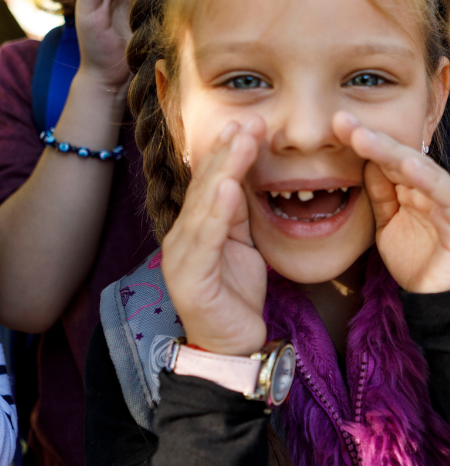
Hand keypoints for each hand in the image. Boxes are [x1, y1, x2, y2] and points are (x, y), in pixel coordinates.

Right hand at [161, 118, 267, 355]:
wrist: (233, 345)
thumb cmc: (236, 293)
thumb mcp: (243, 243)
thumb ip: (239, 212)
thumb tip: (244, 173)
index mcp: (197, 227)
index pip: (211, 180)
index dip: (227, 150)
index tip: (247, 122)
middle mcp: (184, 236)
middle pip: (206, 186)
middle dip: (227, 151)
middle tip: (248, 120)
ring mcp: (183, 257)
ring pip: (205, 206)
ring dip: (224, 170)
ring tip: (240, 142)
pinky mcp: (191, 280)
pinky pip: (207, 240)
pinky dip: (217, 212)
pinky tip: (229, 189)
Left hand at [333, 112, 449, 293]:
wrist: (439, 301)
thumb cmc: (415, 261)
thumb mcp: (387, 224)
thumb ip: (381, 194)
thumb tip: (366, 162)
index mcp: (414, 187)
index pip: (387, 157)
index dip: (363, 140)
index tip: (336, 125)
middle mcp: (432, 187)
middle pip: (400, 156)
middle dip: (371, 138)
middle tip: (343, 122)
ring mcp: (449, 200)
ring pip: (420, 168)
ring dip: (392, 151)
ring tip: (365, 137)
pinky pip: (445, 194)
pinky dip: (427, 178)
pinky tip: (407, 165)